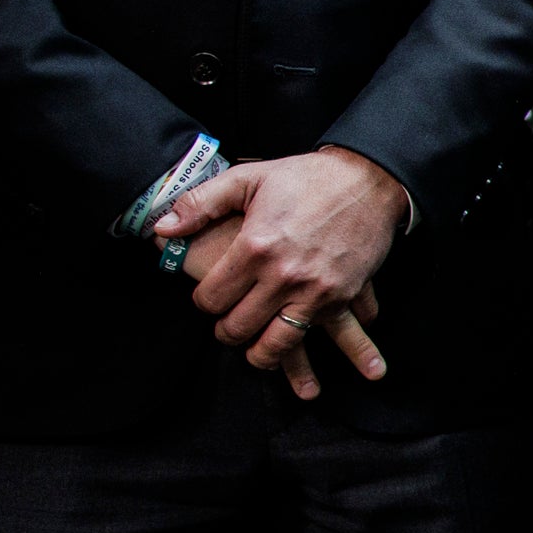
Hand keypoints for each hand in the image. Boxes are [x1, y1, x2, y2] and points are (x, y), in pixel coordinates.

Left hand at [160, 145, 408, 397]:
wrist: (370, 180)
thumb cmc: (307, 177)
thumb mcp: (249, 178)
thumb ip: (201, 203)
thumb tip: (162, 228)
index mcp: (254, 247)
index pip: (212, 299)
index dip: (203, 303)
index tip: (209, 299)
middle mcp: (282, 275)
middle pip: (238, 327)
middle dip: (226, 332)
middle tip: (227, 325)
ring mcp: (315, 290)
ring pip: (276, 345)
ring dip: (261, 354)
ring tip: (255, 349)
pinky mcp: (343, 297)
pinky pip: (317, 337)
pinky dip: (306, 344)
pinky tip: (293, 343)